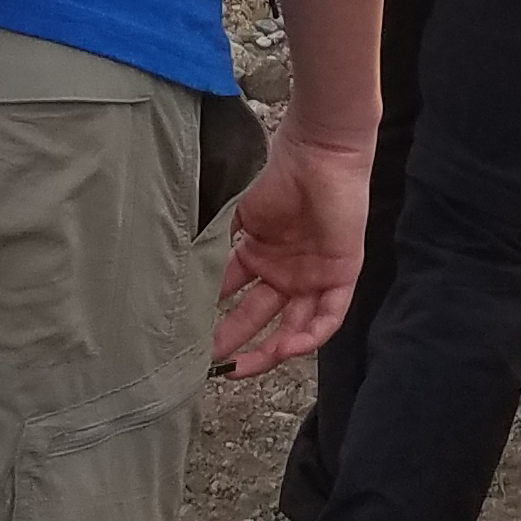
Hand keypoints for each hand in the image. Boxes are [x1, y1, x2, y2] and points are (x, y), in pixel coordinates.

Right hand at [211, 111, 371, 377]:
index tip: (189, 337)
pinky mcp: (341, 275)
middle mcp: (285, 271)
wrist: (318, 152)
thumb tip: (179, 267)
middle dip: (234, 342)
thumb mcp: (238, 214)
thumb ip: (216, 243)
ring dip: (269, 351)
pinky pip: (328, 317)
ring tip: (240, 368)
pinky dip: (309, 337)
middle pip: (259, 318)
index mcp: (261, 256)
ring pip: (293, 326)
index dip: (213, 317)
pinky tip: (286, 347)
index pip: (233, 296)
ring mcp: (313, 275)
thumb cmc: (278, 174)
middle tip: (209, 364)